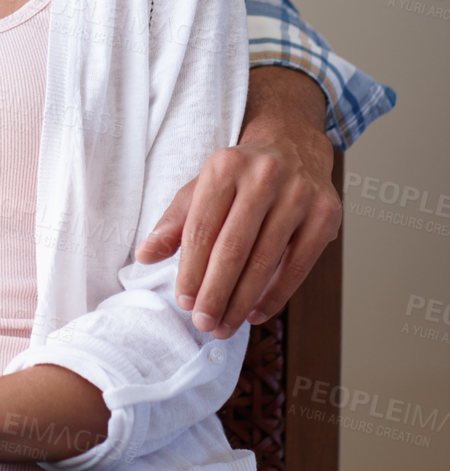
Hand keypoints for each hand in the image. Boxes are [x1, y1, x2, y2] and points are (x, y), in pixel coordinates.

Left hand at [135, 67, 340, 337]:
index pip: (202, 228)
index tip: (183, 302)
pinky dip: (275, 295)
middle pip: (233, 248)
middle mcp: (264, 176)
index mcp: (225, 166)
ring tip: (225, 325)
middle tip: (203, 323)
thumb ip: (175, 221)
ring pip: (265, 260)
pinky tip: (256, 313)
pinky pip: (298, 265)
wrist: (293, 144)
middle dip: (215, 292)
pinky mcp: (325, 213)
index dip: (191, 270)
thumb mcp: (203, 186)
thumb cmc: (240, 175)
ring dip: (241, 301)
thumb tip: (144, 255)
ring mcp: (298, 194)